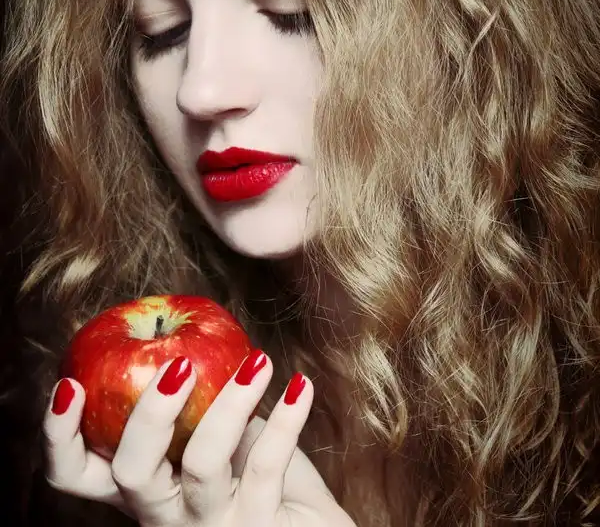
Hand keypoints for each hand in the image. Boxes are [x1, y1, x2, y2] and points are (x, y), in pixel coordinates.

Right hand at [43, 351, 354, 526]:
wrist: (304, 526)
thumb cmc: (250, 471)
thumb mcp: (211, 434)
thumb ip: (192, 402)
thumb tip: (176, 332)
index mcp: (144, 487)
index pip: (76, 476)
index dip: (60, 435)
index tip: (68, 384)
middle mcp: (166, 513)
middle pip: (132, 472)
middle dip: (148, 414)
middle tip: (178, 365)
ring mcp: (212, 524)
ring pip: (203, 463)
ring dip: (231, 402)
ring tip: (259, 362)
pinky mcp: (261, 525)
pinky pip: (267, 465)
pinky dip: (286, 419)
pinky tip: (301, 385)